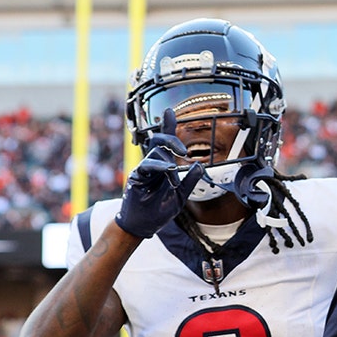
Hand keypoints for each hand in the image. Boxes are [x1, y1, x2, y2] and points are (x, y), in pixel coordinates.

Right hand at [115, 109, 204, 238]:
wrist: (144, 225)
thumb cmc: (160, 210)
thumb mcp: (181, 195)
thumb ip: (190, 180)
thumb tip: (199, 165)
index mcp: (164, 167)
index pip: (166, 143)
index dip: (167, 126)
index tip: (169, 111)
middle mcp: (153, 165)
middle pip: (159, 142)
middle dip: (170, 139)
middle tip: (184, 150)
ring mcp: (143, 170)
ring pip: (154, 153)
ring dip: (167, 160)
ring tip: (174, 173)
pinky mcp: (136, 177)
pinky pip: (146, 166)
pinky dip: (158, 166)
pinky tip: (167, 170)